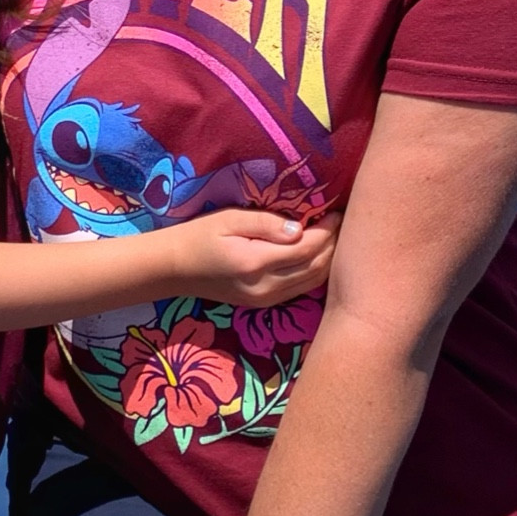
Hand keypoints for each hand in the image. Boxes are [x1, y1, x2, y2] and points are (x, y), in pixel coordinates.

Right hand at [172, 208, 338, 307]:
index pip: (307, 247)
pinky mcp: (264, 304)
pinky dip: (316, 273)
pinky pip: (301, 290)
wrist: (175, 270)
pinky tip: (319, 256)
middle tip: (341, 222)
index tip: (336, 211)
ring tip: (335, 237)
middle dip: (334, 244)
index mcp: (256, 262)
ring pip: (312, 282)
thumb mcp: (229, 219)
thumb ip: (266, 223)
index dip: (327, 230)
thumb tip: (300, 228)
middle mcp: (265, 286)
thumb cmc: (200, 236)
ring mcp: (266, 299)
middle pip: (316, 267)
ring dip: (329, 260)